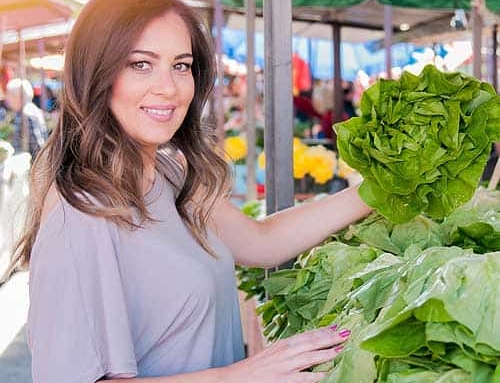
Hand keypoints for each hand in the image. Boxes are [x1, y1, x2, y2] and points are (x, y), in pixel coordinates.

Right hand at [223, 326, 349, 382]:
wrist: (235, 380)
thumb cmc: (254, 369)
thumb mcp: (272, 354)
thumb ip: (288, 351)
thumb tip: (305, 348)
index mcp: (282, 345)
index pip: (307, 335)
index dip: (323, 331)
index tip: (337, 326)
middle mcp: (284, 353)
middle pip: (311, 342)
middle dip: (329, 337)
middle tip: (346, 332)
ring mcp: (284, 367)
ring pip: (310, 357)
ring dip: (327, 352)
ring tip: (341, 348)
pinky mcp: (283, 381)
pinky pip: (304, 378)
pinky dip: (317, 375)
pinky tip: (327, 373)